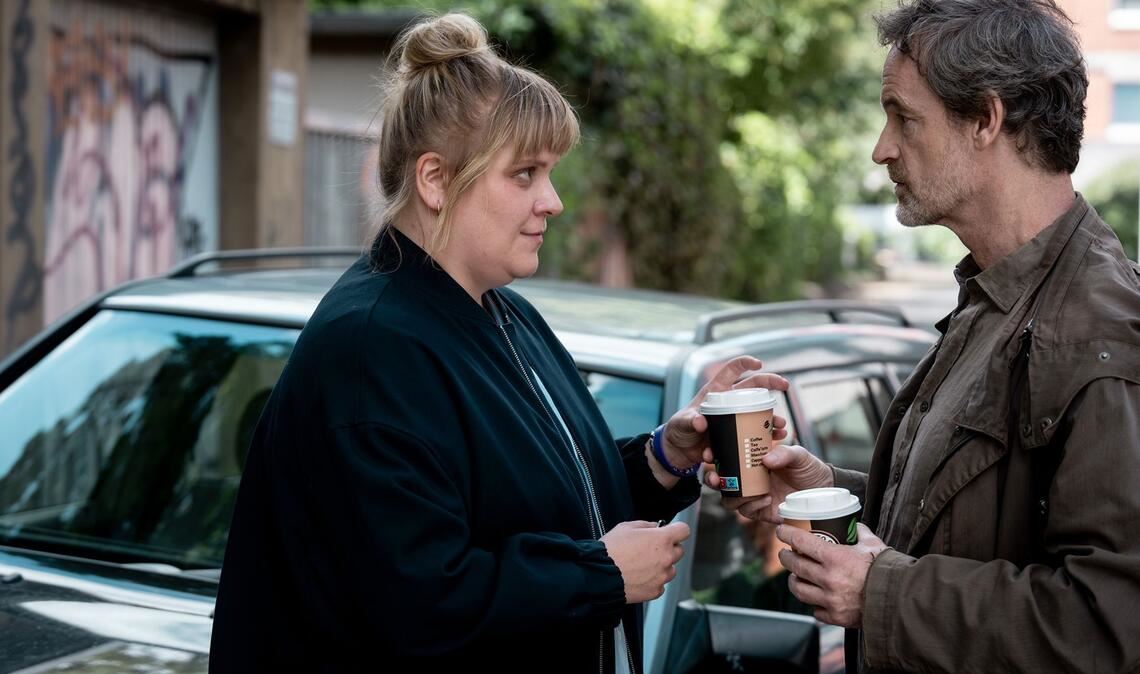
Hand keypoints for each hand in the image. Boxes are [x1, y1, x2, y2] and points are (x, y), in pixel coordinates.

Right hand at [601, 520, 689, 602]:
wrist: (600, 575)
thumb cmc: (611, 550)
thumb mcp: (626, 527)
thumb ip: (645, 525)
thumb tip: (654, 526)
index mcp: (662, 539)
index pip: (684, 530)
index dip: (676, 530)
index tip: (670, 532)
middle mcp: (666, 558)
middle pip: (679, 551)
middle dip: (668, 548)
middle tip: (650, 549)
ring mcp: (662, 576)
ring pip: (671, 569)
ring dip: (662, 566)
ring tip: (642, 565)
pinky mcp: (655, 591)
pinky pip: (660, 584)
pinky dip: (653, 581)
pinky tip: (639, 577)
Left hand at [657, 356, 789, 471]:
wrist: (680, 451)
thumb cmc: (678, 430)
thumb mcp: (682, 423)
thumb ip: (689, 422)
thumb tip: (700, 422)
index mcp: (715, 391)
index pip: (731, 370)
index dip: (745, 363)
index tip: (759, 363)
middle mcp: (728, 401)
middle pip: (753, 386)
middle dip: (771, 382)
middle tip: (785, 386)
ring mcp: (734, 417)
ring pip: (758, 411)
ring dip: (772, 416)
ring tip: (781, 424)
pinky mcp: (737, 433)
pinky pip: (755, 432)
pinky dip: (765, 437)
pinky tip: (774, 442)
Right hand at [708, 444, 832, 522]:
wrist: (825, 491)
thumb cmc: (810, 468)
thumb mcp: (800, 455)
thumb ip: (785, 453)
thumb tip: (766, 458)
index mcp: (752, 460)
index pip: (726, 457)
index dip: (713, 456)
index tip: (709, 454)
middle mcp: (749, 478)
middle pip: (720, 480)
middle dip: (712, 479)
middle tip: (716, 478)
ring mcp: (753, 495)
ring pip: (729, 499)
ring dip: (734, 495)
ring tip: (753, 491)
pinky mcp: (761, 511)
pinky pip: (746, 511)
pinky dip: (751, 506)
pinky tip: (766, 499)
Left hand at [776, 523, 888, 627]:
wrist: (901, 601)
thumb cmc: (888, 571)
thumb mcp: (874, 545)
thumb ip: (861, 533)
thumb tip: (854, 525)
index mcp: (835, 558)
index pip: (801, 542)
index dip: (787, 534)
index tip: (781, 531)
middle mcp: (828, 579)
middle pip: (795, 565)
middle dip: (786, 557)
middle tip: (785, 553)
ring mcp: (830, 600)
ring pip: (799, 589)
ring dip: (793, 580)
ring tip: (794, 575)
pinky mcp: (835, 617)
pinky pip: (815, 611)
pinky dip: (813, 604)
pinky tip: (815, 598)